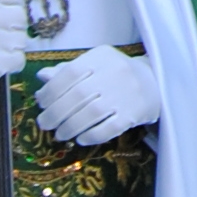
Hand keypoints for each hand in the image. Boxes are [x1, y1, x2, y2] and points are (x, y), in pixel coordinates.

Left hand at [34, 47, 161, 146]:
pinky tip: (81, 138)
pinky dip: (90, 135)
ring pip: (90, 114)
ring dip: (69, 127)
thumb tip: (42, 76)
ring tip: (60, 134)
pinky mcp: (133, 114)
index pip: (70, 73)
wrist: (155, 82)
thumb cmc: (117, 73)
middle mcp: (114, 73)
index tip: (41, 103)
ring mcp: (125, 94)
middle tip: (44, 123)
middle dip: (55, 113)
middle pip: (77, 96)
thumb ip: (68, 71)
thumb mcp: (94, 64)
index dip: (51, 90)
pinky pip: (108, 129)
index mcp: (101, 57)